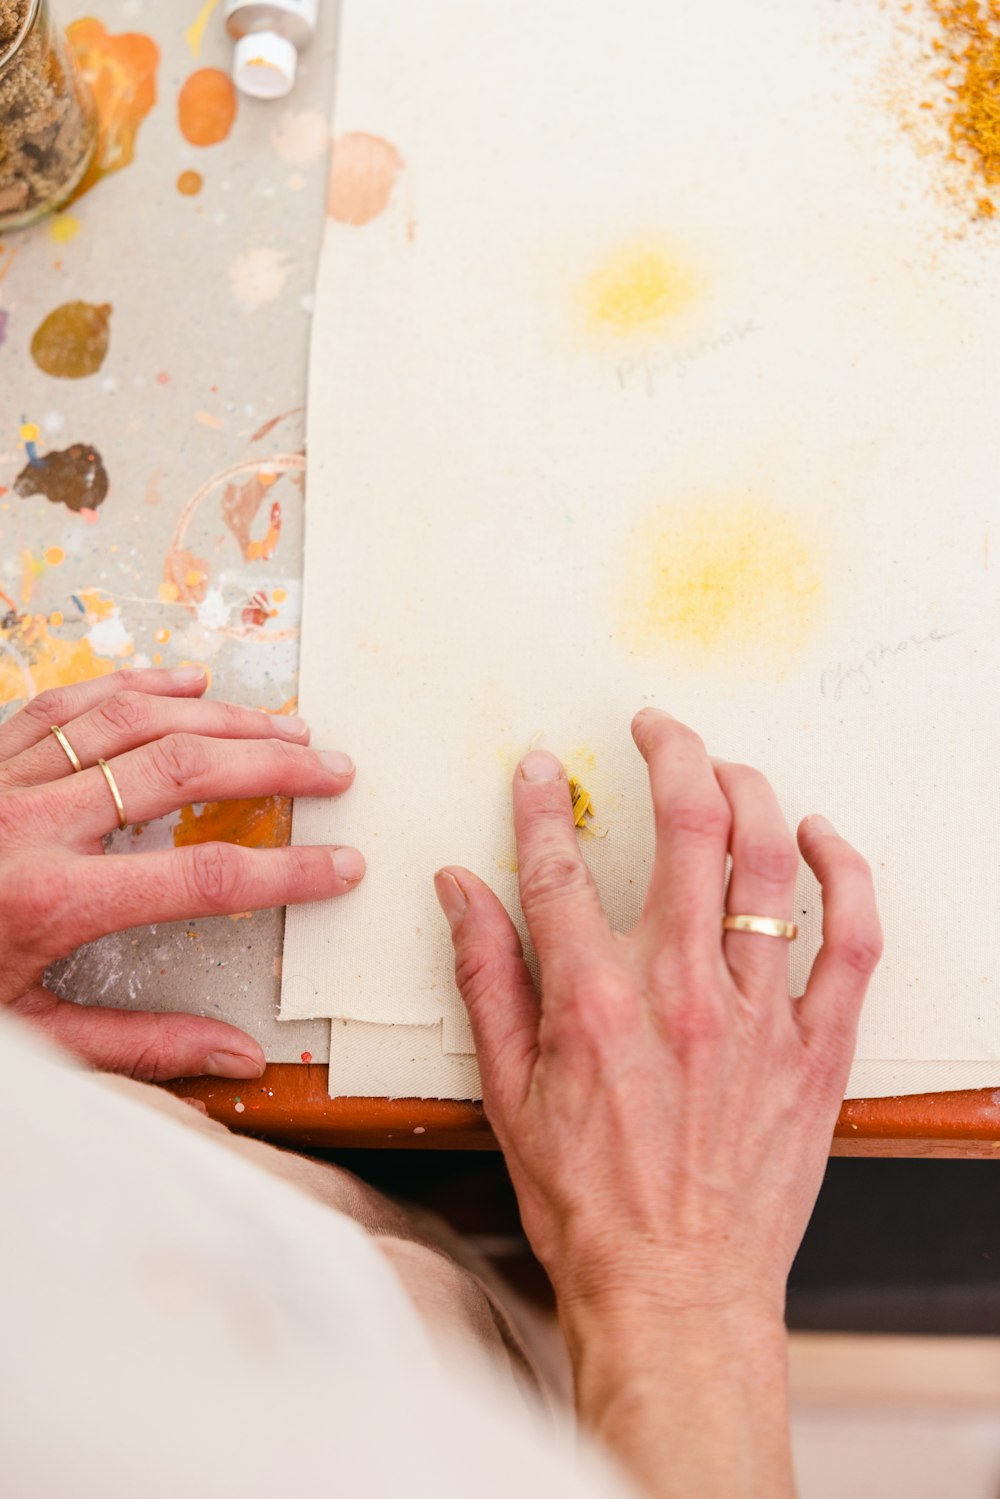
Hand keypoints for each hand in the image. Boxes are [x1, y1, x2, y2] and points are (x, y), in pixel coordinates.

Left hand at [0, 667, 363, 1081]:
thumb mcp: (28, 1038)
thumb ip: (138, 1046)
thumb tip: (237, 1057)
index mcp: (45, 901)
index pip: (201, 880)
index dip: (287, 872)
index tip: (342, 865)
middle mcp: (26, 823)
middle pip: (178, 768)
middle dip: (271, 764)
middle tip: (334, 768)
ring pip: (129, 719)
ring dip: (218, 715)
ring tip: (284, 722)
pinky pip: (66, 702)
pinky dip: (134, 683)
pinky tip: (185, 680)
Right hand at [435, 708, 881, 1497]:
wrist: (676, 1293)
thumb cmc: (589, 1204)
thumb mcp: (507, 1093)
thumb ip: (485, 977)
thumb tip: (461, 889)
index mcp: (593, 1002)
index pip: (560, 862)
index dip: (541, 801)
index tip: (540, 769)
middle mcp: (680, 991)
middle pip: (685, 825)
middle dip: (669, 751)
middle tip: (655, 728)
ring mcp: (756, 1015)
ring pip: (769, 861)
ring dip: (750, 789)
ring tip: (729, 765)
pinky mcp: (815, 1046)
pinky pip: (850, 936)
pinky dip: (845, 872)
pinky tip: (821, 837)